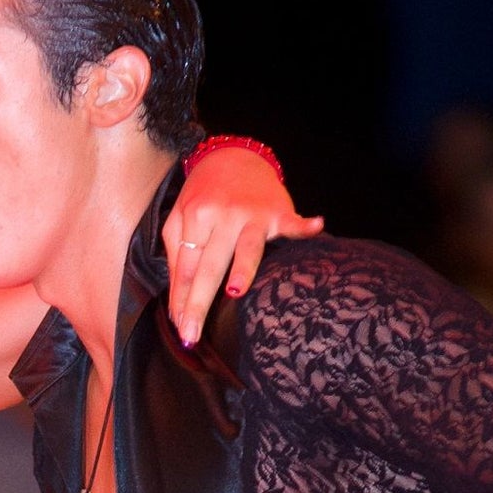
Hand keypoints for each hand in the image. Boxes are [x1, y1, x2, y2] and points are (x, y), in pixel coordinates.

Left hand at [165, 149, 323, 347]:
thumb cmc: (205, 196)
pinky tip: (316, 226)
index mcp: (195, 218)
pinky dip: (304, 226)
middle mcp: (221, 217)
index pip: (186, 268)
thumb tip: (178, 301)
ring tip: (236, 291)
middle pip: (209, 266)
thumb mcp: (180, 219)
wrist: (234, 156)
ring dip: (243, 268)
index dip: (182, 300)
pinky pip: (291, 221)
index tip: (181, 330)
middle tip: (192, 335)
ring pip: (246, 248)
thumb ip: (177, 256)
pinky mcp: (277, 211)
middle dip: (199, 303)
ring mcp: (251, 214)